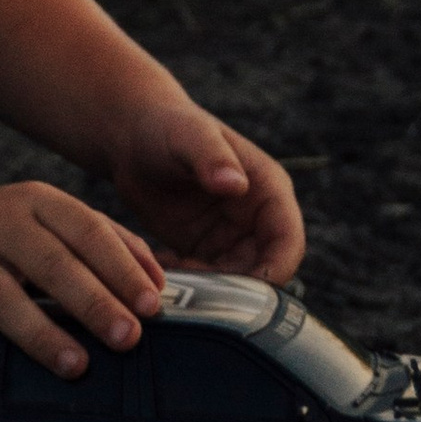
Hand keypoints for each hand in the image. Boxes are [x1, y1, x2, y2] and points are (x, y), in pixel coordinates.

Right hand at [0, 183, 164, 392]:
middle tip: (127, 338)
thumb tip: (158, 283)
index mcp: (35, 202)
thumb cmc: (9, 230)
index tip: (151, 306)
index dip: (120, 268)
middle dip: (92, 302)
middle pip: (48, 263)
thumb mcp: (54, 216)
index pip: (85, 230)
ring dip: (39, 333)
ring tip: (76, 364)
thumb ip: (109, 240)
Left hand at [94, 97, 303, 280]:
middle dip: (236, 290)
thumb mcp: (188, 136)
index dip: (276, 271)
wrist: (132, 136)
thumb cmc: (166, 125)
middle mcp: (256, 217)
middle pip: (264, 270)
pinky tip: (159, 273)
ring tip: (172, 281)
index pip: (288, 241)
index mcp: (268, 189)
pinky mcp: (205, 248)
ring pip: (235, 281)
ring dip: (209, 291)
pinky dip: (189, 284)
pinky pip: (206, 279)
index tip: (249, 295)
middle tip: (198, 294)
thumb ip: (211, 157)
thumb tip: (236, 184)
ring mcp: (231, 236)